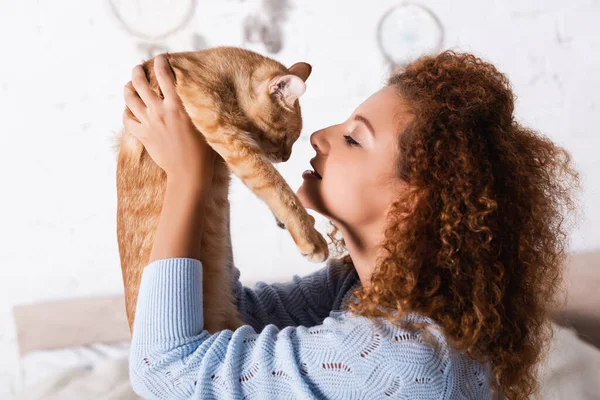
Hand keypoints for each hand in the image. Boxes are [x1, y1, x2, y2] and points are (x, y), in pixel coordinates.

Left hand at [122, 54, 216, 180]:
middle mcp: (160, 111)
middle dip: (137, 71)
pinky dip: (126, 112)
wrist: (188, 172)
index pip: (164, 75)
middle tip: (139, 68)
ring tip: (129, 85)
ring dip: (128, 88)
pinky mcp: (143, 135)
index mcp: (177, 105)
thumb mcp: (204, 123)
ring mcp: (149, 123)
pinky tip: (129, 110)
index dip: (160, 62)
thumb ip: (196, 106)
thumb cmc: (203, 150)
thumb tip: (196, 93)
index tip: (160, 57)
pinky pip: (127, 119)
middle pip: (140, 82)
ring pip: (129, 98)